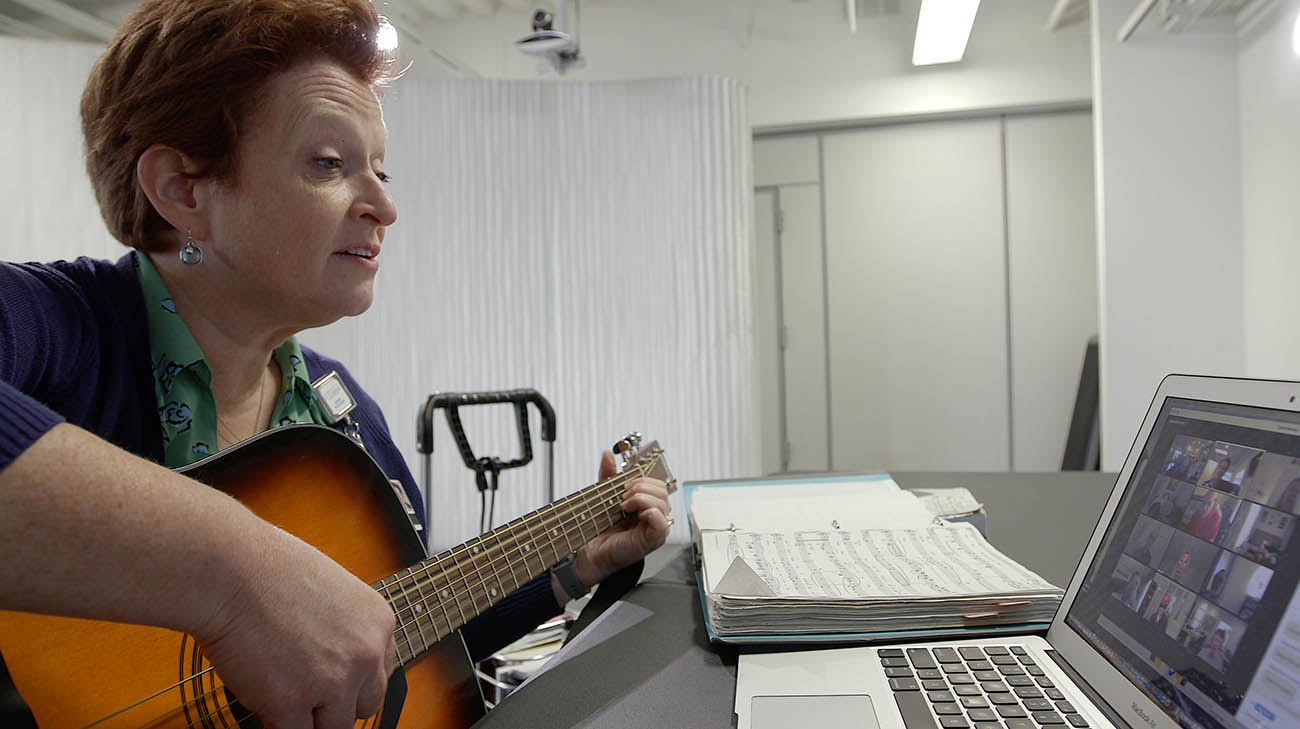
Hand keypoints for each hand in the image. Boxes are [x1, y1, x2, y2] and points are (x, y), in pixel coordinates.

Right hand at [194, 527, 396, 728]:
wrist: (230, 570)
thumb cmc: (268, 570)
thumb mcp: (332, 591)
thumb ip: (343, 630)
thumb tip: (335, 661)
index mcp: (378, 624)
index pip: (380, 673)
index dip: (353, 681)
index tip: (333, 681)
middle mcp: (365, 654)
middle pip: (365, 705)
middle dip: (336, 703)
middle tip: (307, 692)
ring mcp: (332, 681)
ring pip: (333, 727)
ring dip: (308, 716)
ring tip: (282, 692)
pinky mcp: (291, 702)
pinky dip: (276, 721)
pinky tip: (263, 698)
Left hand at [572, 451, 670, 587]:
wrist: (589, 551)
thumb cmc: (599, 529)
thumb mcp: (604, 495)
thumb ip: (608, 475)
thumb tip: (608, 454)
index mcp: (646, 505)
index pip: (657, 484)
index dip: (643, 478)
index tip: (625, 483)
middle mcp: (654, 516)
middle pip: (663, 490)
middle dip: (641, 487)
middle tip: (623, 495)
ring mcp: (655, 528)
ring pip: (663, 502)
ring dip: (641, 498)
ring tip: (624, 506)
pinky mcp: (652, 540)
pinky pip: (662, 522)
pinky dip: (650, 512)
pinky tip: (636, 514)